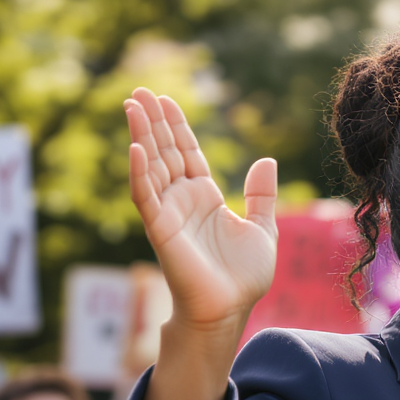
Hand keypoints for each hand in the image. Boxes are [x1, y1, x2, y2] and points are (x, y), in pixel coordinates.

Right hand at [124, 88, 277, 329]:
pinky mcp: (161, 229)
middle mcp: (182, 201)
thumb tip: (267, 160)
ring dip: (142, 136)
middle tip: (138, 90)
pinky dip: (140, 172)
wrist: (231, 309)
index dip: (176, 126)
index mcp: (205, 197)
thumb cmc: (243, 276)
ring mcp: (169, 213)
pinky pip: (146, 196)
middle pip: (164, 152)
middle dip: (153, 121)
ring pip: (151, 166)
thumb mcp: (262, 228)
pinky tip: (136, 147)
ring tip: (132, 105)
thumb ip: (262, 195)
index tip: (165, 99)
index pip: (186, 153)